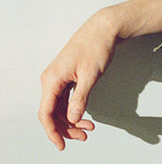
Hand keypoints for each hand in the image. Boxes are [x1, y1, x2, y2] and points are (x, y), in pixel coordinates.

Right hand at [38, 9, 117, 149]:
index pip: (46, 113)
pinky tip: (83, 115)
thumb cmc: (97, 47)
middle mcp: (51, 79)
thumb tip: (72, 118)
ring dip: (71, 119)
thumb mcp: (91, 75)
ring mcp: (58, 77)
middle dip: (66, 127)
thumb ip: (80, 99)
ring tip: (87, 127)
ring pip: (59, 106)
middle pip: (52, 112)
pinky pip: (64, 98)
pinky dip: (73, 108)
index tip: (61, 144)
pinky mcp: (66, 75)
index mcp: (52, 79)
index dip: (53, 131)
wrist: (104, 29)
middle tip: (84, 135)